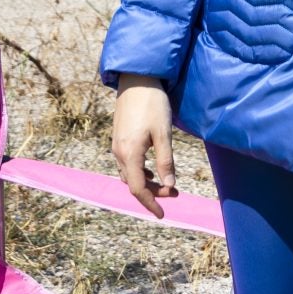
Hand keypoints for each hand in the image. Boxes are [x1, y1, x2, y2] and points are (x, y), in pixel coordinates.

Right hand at [110, 76, 175, 217]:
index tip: (163, 214)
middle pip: (133, 184)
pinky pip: (127, 164)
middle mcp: (119, 153)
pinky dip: (140, 172)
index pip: (138, 189)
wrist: (136, 79)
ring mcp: (117, 145)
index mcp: (129, 154)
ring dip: (147, 183)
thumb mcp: (163, 134)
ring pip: (129, 175)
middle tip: (175, 194)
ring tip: (166, 184)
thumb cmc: (153, 104)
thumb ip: (166, 161)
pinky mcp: (119, 138)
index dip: (151, 203)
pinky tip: (153, 169)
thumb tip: (169, 187)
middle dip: (152, 194)